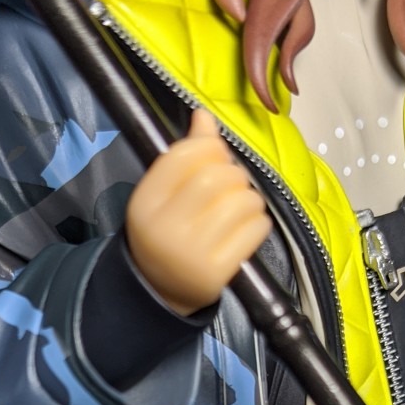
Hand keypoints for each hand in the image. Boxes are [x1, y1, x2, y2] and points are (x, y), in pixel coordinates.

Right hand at [125, 108, 271, 315]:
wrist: (161, 290)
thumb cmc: (166, 231)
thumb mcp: (163, 193)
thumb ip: (184, 153)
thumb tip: (204, 115)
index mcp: (146, 202)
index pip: (184, 155)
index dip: (209, 146)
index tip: (215, 155)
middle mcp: (166, 228)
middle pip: (216, 176)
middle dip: (233, 173)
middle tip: (230, 185)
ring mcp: (192, 253)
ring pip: (242, 200)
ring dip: (248, 198)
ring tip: (237, 209)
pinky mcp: (217, 273)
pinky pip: (256, 228)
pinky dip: (258, 222)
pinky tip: (244, 228)